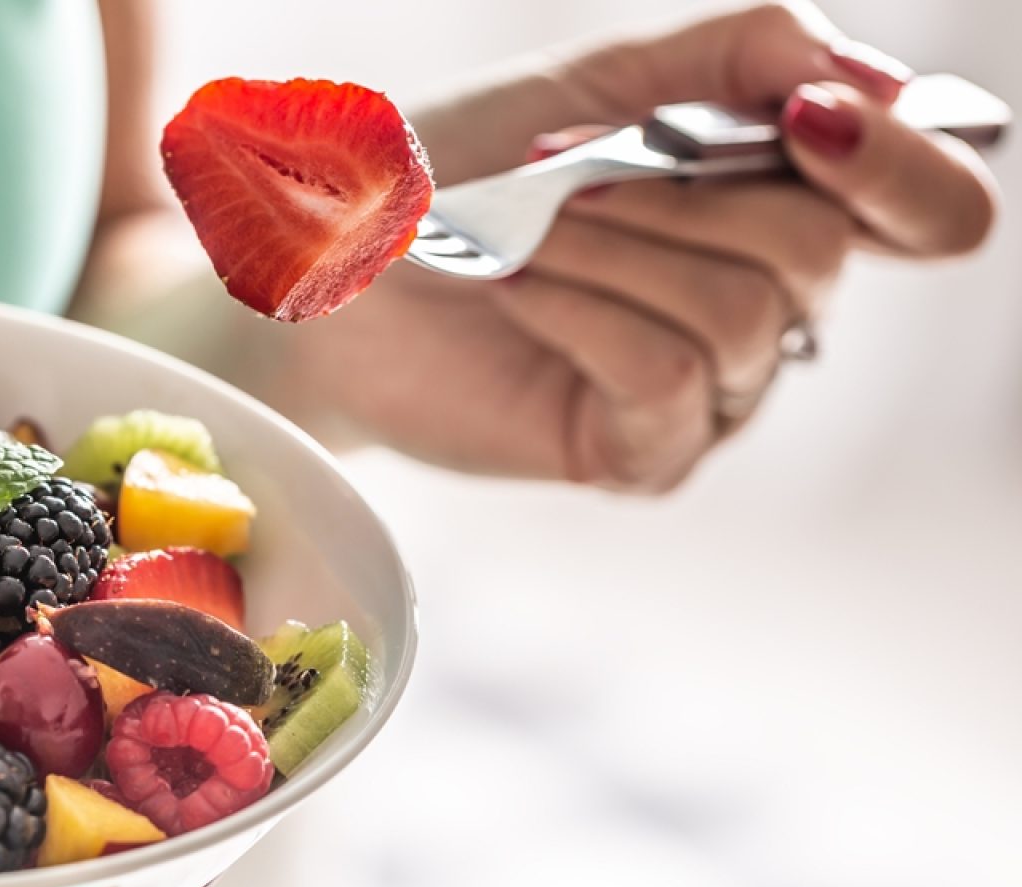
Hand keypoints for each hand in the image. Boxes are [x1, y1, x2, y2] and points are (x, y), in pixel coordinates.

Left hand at [269, 2, 998, 490]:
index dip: (904, 164)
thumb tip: (870, 78)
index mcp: (775, 201)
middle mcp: (765, 303)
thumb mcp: (598, 82)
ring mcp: (710, 391)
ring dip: (609, 247)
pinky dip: (580, 311)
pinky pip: (667, 377)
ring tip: (518, 233)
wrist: (332, 268)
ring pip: (738, 314)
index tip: (815, 117)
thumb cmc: (453, 174)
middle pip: (817, 249)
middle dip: (673, 193)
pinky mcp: (640, 453)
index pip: (930, 208)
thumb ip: (742, 56)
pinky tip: (513, 285)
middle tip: (558, 172)